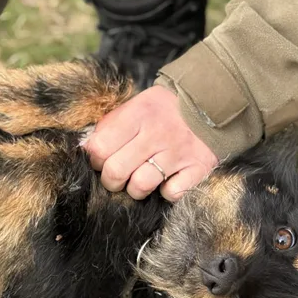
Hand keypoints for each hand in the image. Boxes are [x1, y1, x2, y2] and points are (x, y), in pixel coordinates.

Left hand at [85, 86, 217, 201]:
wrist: (212, 104)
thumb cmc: (165, 110)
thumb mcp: (137, 105)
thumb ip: (111, 125)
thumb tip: (85, 148)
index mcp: (138, 114)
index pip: (99, 147)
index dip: (95, 160)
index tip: (102, 159)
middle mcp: (156, 134)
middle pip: (115, 172)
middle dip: (111, 180)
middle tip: (118, 176)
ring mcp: (178, 153)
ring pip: (140, 186)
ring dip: (136, 188)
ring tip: (142, 179)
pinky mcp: (197, 168)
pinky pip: (171, 194)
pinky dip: (168, 192)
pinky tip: (169, 180)